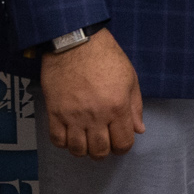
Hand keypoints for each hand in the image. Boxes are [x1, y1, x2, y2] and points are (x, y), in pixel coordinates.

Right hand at [40, 31, 144, 158]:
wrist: (75, 41)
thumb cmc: (105, 56)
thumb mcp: (129, 78)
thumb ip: (135, 106)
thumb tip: (139, 129)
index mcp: (117, 107)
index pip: (123, 143)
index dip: (123, 147)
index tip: (119, 142)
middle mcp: (96, 116)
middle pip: (100, 151)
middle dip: (104, 152)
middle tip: (102, 142)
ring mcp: (73, 115)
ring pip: (78, 150)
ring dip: (83, 150)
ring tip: (85, 140)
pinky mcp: (55, 111)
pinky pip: (57, 139)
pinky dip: (64, 143)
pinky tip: (69, 134)